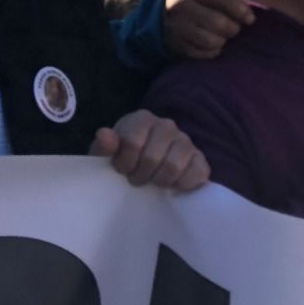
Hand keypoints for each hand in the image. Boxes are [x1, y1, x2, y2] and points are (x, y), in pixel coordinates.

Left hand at [93, 110, 209, 190]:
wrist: (146, 168)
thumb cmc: (124, 158)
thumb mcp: (108, 153)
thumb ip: (104, 145)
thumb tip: (104, 135)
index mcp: (142, 119)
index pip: (132, 143)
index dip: (124, 163)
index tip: (121, 169)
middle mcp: (167, 125)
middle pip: (152, 157)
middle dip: (140, 175)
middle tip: (136, 179)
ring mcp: (186, 141)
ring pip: (173, 167)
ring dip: (159, 181)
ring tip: (152, 182)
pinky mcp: (200, 160)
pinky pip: (195, 174)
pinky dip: (182, 185)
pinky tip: (172, 185)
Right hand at [162, 0, 254, 60]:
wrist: (159, 14)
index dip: (238, 7)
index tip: (250, 18)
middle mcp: (180, 5)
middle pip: (217, 22)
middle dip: (233, 27)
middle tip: (235, 27)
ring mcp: (176, 27)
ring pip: (210, 40)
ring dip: (223, 40)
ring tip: (224, 36)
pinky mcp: (176, 44)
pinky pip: (203, 53)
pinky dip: (212, 50)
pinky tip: (213, 44)